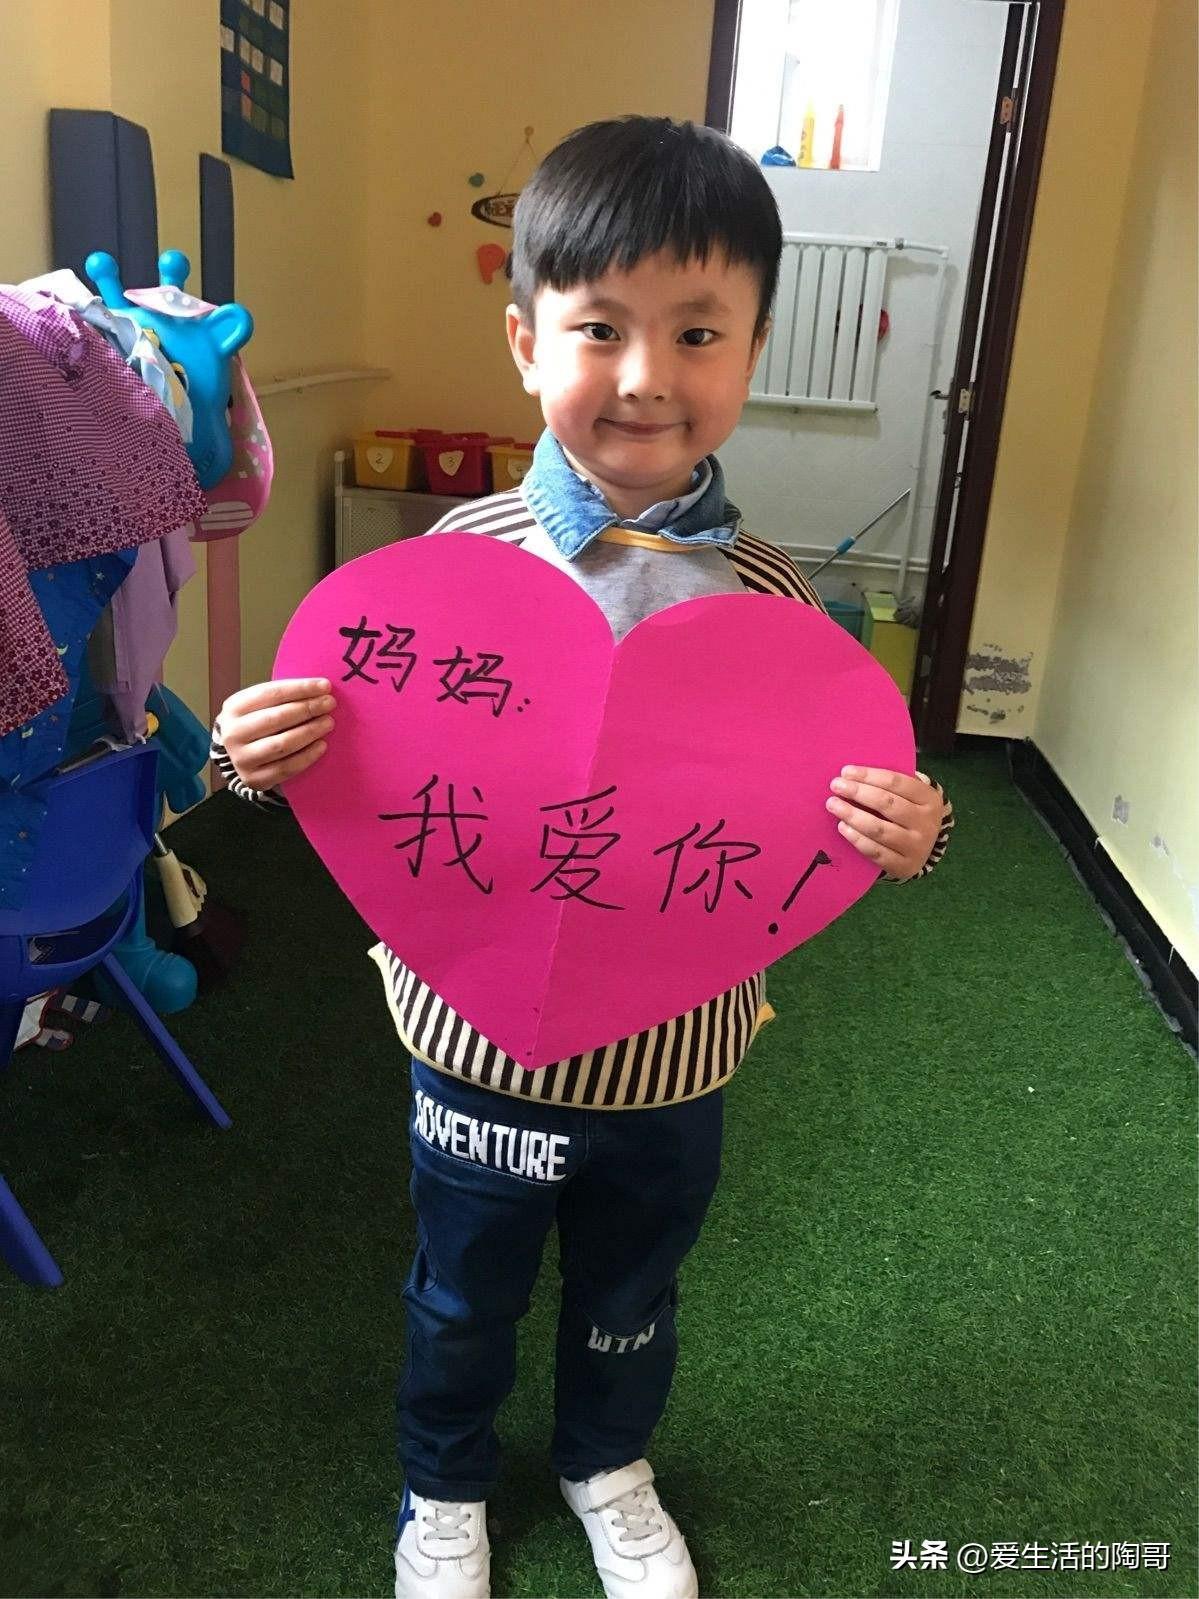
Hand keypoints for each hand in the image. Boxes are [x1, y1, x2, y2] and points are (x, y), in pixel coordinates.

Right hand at [218, 677, 335, 789]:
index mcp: (234, 708)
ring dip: (310, 731)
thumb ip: (284, 696)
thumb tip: (320, 689)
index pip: (271, 693)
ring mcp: (241, 759)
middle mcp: (232, 733)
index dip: (300, 688)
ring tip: (329, 722)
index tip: (325, 686)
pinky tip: (322, 745)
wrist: (241, 753)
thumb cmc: (258, 722)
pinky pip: (286, 768)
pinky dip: (307, 756)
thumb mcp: (261, 705)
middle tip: (330, 703)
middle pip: (277, 718)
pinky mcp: (253, 779)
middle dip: (308, 709)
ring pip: (282, 744)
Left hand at [826, 766, 941, 881]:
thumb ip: (889, 785)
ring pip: (879, 829)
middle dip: (858, 792)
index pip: (896, 782)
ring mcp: (917, 847)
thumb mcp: (910, 796)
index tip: (846, 772)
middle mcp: (926, 823)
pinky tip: (842, 827)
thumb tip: (853, 775)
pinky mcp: (904, 866)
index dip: (868, 776)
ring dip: (852, 815)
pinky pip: (875, 851)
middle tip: (835, 786)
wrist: (923, 849)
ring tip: (833, 805)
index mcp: (929, 799)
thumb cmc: (908, 813)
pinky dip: (856, 838)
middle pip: (887, 804)